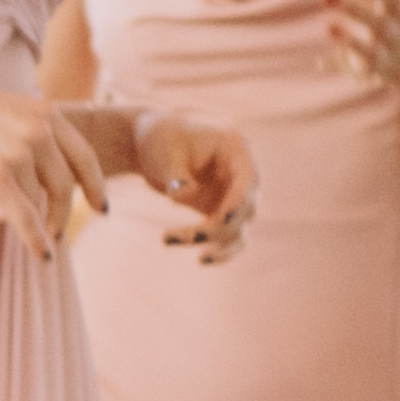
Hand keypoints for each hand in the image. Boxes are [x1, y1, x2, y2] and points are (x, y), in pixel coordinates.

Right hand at [0, 75, 108, 256]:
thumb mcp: (4, 109)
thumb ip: (30, 131)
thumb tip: (42, 172)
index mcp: (45, 113)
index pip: (84, 156)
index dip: (95, 186)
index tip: (100, 207)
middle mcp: (38, 132)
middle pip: (65, 185)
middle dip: (63, 213)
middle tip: (57, 230)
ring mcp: (19, 154)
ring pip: (37, 203)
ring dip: (23, 219)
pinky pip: (26, 219)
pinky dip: (37, 241)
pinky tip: (42, 255)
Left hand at [128, 109, 258, 264]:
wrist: (151, 146)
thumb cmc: (161, 140)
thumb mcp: (165, 150)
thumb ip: (176, 174)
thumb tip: (181, 195)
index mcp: (235, 150)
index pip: (248, 180)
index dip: (239, 202)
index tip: (223, 220)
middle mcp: (242, 175)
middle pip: (244, 210)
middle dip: (215, 227)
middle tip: (174, 236)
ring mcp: (235, 196)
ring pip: (237, 230)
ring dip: (212, 244)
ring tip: (170, 242)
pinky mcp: (222, 213)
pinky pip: (228, 239)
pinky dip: (219, 252)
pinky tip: (201, 260)